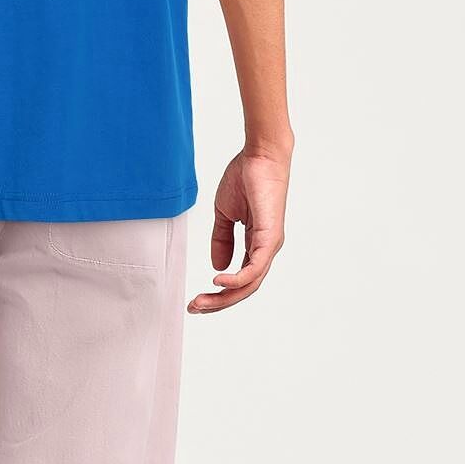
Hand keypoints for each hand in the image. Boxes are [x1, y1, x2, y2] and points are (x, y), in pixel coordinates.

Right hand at [189, 146, 291, 314]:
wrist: (260, 155)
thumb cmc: (247, 178)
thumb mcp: (226, 214)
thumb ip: (221, 240)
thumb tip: (217, 266)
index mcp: (257, 244)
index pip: (239, 280)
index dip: (218, 293)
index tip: (195, 299)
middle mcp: (266, 249)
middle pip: (244, 288)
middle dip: (218, 302)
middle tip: (194, 307)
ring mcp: (270, 245)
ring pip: (249, 284)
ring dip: (224, 296)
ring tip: (201, 300)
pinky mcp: (270, 237)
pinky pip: (255, 268)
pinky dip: (237, 279)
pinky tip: (218, 281)